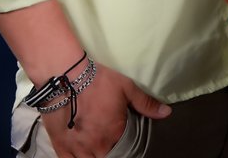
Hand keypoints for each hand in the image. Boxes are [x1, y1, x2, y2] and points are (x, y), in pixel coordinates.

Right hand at [39, 62, 170, 157]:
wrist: (64, 77)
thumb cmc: (97, 81)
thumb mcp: (126, 88)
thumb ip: (146, 103)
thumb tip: (167, 113)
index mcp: (115, 134)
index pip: (125, 150)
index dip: (125, 146)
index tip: (123, 140)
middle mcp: (97, 146)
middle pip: (107, 157)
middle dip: (110, 152)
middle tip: (110, 142)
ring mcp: (77, 148)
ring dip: (95, 156)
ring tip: (98, 148)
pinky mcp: (60, 146)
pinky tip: (81, 154)